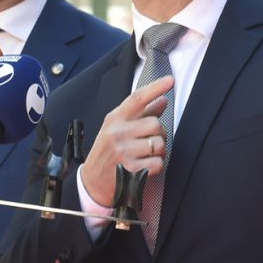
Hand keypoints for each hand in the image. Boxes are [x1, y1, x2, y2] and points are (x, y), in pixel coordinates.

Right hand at [79, 76, 174, 207]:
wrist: (93, 182)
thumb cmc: (107, 152)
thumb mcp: (118, 129)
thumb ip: (141, 114)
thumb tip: (162, 101)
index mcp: (114, 119)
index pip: (137, 98)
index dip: (156, 88)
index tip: (170, 80)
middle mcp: (117, 132)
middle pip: (156, 124)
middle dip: (159, 134)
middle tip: (150, 141)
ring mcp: (123, 151)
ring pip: (160, 144)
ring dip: (159, 151)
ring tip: (145, 154)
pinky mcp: (130, 169)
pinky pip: (158, 162)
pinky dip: (156, 165)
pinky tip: (144, 166)